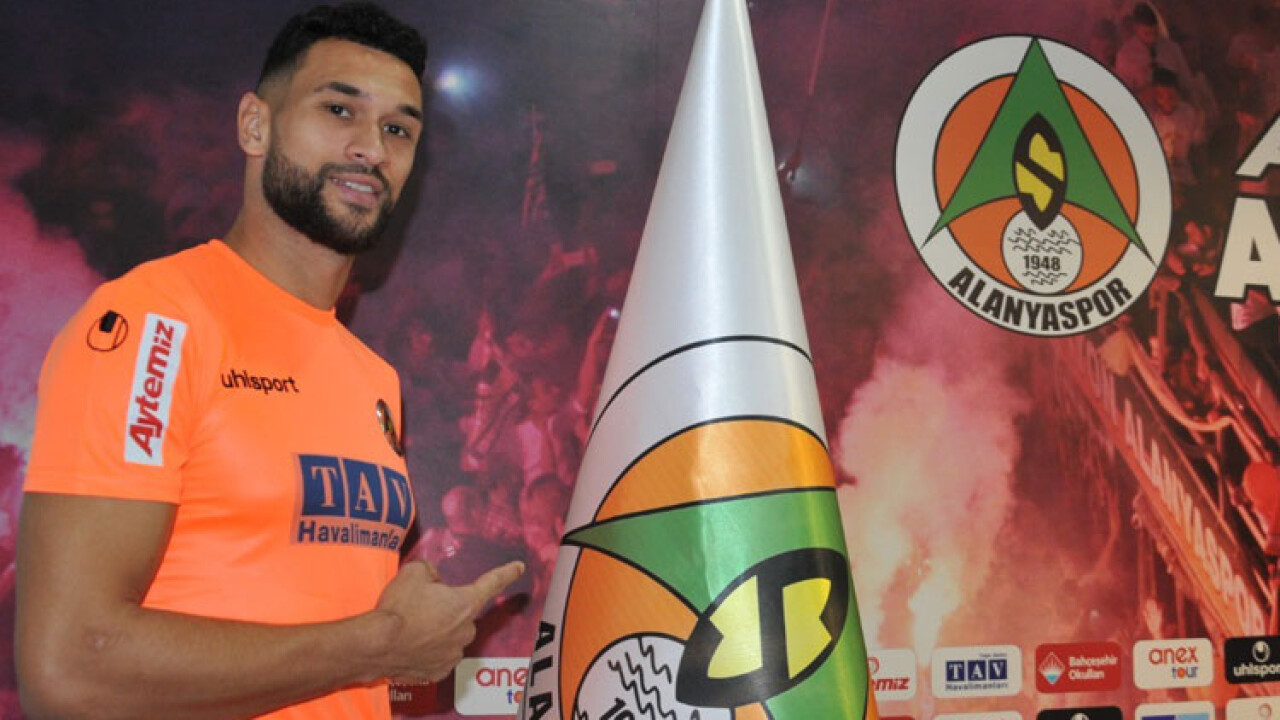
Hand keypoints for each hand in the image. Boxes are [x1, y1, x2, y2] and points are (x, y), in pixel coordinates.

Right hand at [373, 560, 523, 681]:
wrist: (377, 645)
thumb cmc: (398, 608)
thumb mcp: (414, 573)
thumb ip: (430, 571)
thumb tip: (433, 579)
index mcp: (466, 603)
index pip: (491, 583)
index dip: (506, 573)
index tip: (519, 568)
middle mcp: (466, 631)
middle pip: (462, 614)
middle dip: (447, 609)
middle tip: (421, 607)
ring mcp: (453, 655)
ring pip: (451, 637)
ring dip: (437, 631)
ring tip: (411, 628)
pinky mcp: (438, 672)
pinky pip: (438, 656)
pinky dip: (427, 651)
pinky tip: (411, 646)